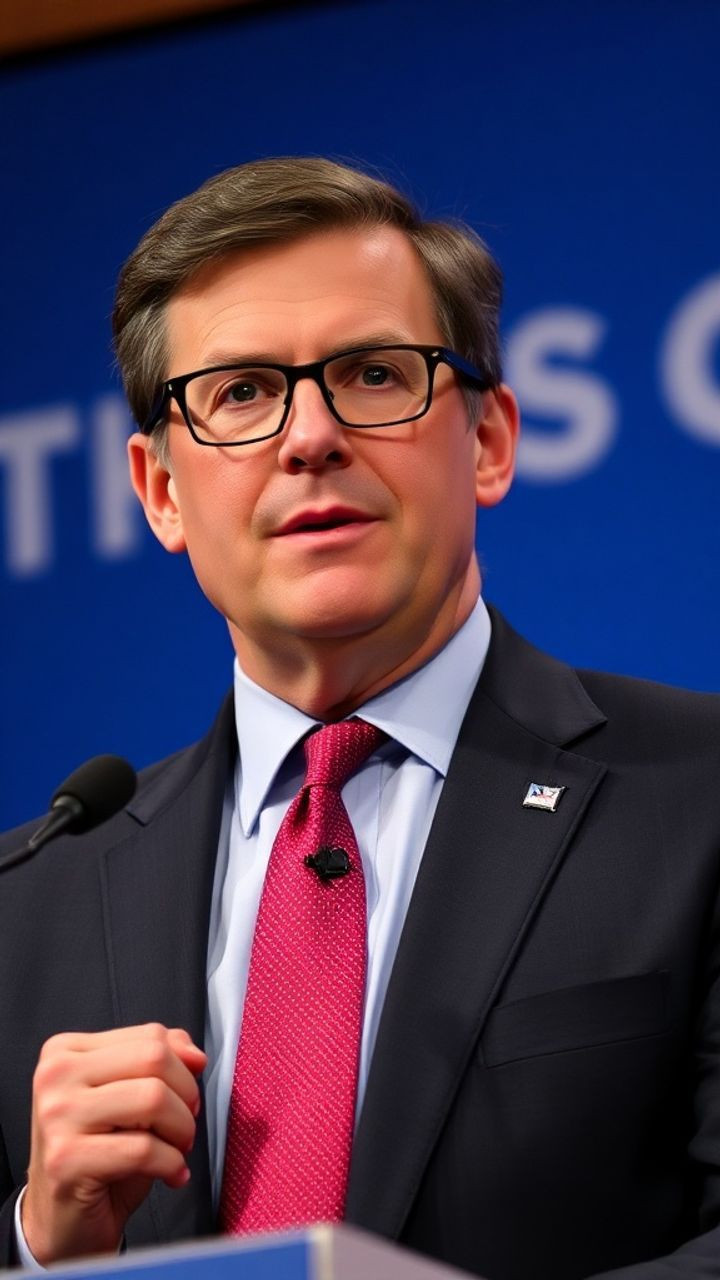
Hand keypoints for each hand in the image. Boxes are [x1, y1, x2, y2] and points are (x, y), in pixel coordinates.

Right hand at [22, 1023, 206, 1264]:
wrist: (62, 1221)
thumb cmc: (98, 1156)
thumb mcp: (128, 1096)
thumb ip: (159, 1062)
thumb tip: (195, 1054)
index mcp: (66, 1051)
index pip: (150, 1036)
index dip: (183, 1068)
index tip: (185, 1096)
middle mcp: (56, 1076)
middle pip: (153, 1059)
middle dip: (186, 1095)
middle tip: (184, 1125)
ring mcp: (57, 1116)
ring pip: (152, 1099)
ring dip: (182, 1130)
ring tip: (177, 1149)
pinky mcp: (66, 1159)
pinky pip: (144, 1149)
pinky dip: (172, 1163)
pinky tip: (171, 1174)